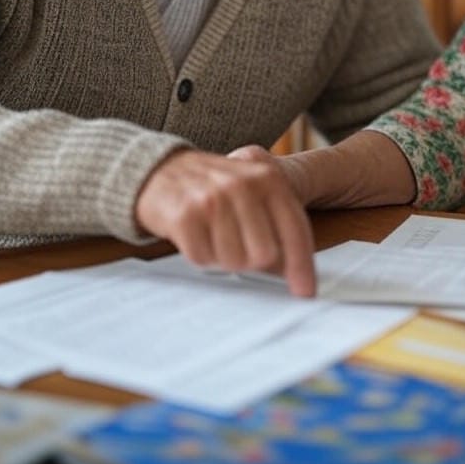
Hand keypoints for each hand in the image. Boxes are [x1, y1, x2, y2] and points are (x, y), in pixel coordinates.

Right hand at [135, 145, 314, 296]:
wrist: (159, 170)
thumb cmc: (214, 188)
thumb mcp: (253, 194)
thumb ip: (278, 226)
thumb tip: (297, 275)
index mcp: (268, 178)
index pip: (295, 230)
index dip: (302, 266)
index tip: (305, 292)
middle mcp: (242, 185)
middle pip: (265, 254)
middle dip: (253, 260)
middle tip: (237, 244)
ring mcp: (212, 199)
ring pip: (234, 261)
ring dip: (223, 257)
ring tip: (214, 234)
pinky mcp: (184, 215)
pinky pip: (203, 259)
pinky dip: (201, 254)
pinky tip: (196, 234)